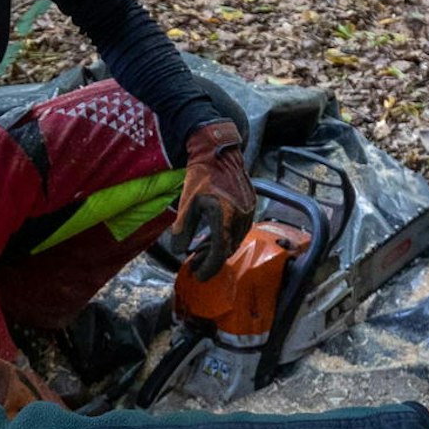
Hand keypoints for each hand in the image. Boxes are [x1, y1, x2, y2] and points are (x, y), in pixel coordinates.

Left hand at [169, 119, 255, 280]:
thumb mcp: (187, 203)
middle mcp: (241, 217)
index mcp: (226, 217)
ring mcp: (248, 211)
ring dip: (218, 249)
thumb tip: (179, 251)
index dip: (209, 267)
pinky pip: (238, 229)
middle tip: (196, 266)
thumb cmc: (201, 176)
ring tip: (201, 253)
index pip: (220, 251)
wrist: (219, 153)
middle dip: (212, 260)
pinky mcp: (250, 206)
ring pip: (234, 240)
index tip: (198, 275)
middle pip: (228, 249)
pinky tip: (211, 239)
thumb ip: (183, 229)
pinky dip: (225, 237)